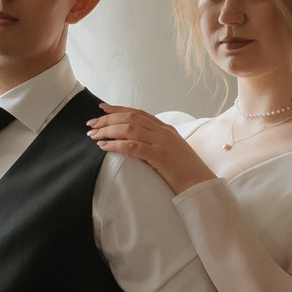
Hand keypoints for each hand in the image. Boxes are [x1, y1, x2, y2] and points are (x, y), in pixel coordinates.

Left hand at [86, 104, 213, 196]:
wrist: (200, 183)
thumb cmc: (185, 171)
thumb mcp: (171, 151)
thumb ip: (156, 143)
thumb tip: (136, 142)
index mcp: (166, 128)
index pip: (138, 113)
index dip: (118, 109)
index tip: (102, 108)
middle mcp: (163, 132)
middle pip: (130, 118)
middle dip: (108, 119)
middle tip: (91, 124)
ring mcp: (161, 142)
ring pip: (129, 129)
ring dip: (108, 130)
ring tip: (94, 135)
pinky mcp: (159, 156)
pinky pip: (132, 146)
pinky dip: (116, 144)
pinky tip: (104, 146)